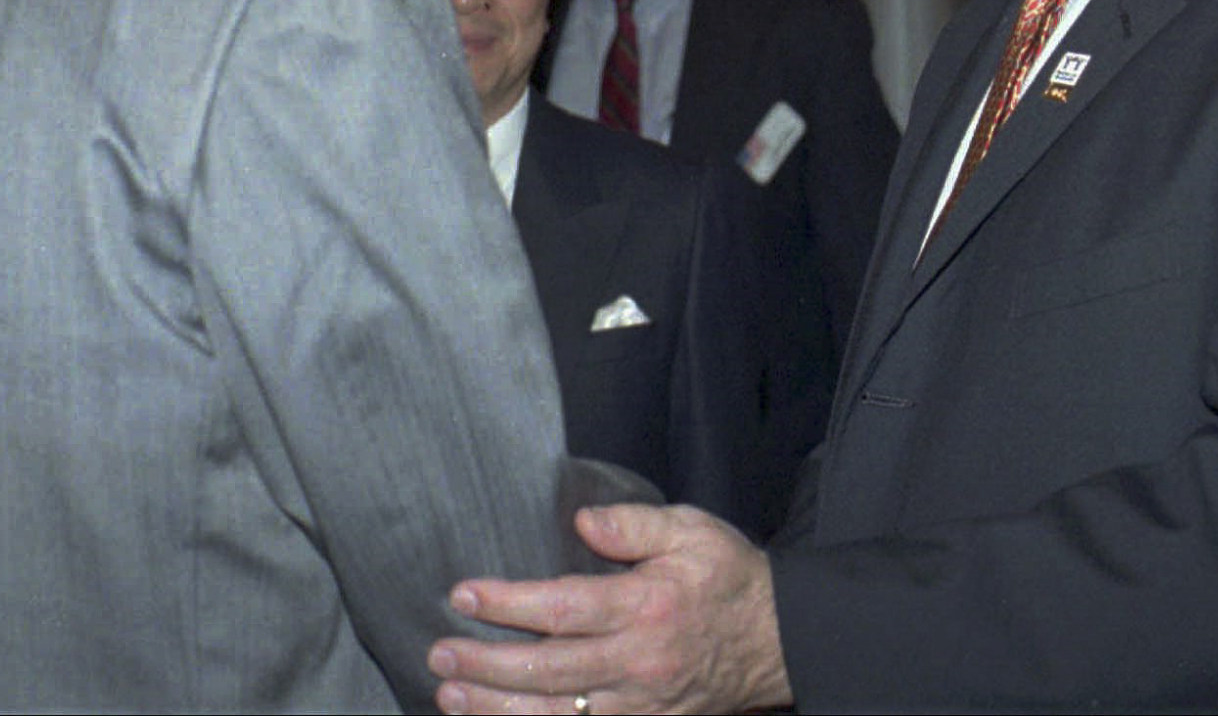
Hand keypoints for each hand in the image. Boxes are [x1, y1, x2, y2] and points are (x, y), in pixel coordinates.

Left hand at [429, 503, 790, 714]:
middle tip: (439, 655)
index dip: (507, 605)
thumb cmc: (728, 578)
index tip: (463, 596)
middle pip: (548, 671)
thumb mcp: (691, 530)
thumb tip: (583, 520)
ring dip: (498, 710)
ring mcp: (640, 706)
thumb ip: (634, 524)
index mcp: (646, 607)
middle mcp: (638, 663)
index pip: (562, 608)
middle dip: (486, 666)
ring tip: (451, 697)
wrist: (777, 640)